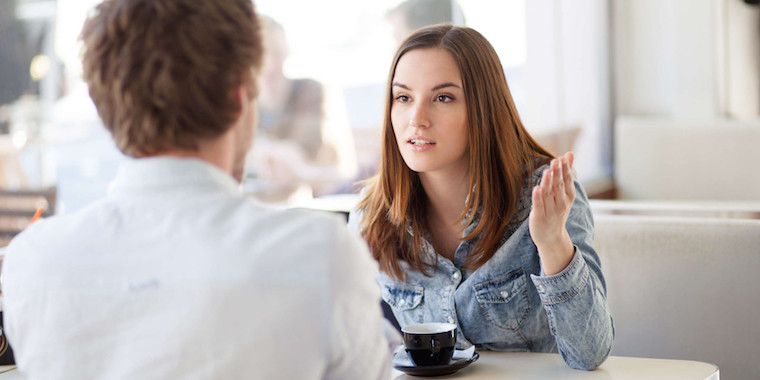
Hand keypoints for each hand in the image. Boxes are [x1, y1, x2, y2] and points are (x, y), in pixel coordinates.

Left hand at [528, 152, 575, 274]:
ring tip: (548, 171)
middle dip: (557, 173)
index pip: (567, 180)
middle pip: (559, 186)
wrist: (551, 236)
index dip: (565, 169)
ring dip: (548, 183)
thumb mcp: (565, 192)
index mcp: (568, 196)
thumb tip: (570, 153)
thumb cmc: (557, 209)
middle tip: (555, 161)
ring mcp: (550, 211)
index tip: (562, 158)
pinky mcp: (539, 217)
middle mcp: (561, 203)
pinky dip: (538, 197)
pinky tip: (537, 188)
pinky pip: (539, 206)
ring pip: (549, 194)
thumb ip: (566, 172)